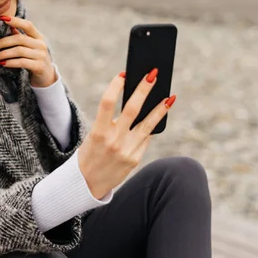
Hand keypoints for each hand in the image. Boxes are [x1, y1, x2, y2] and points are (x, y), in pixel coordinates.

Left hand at [0, 15, 56, 87]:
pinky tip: (2, 63)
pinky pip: (21, 62)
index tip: (1, 18)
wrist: (46, 77)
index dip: (15, 20)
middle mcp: (41, 44)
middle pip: (19, 39)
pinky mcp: (39, 66)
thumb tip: (9, 25)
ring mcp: (41, 56)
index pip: (28, 25)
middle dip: (3, 42)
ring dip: (4, 54)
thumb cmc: (34, 59)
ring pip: (19, 51)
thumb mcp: (29, 47)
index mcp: (38, 37)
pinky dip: (10, 62)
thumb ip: (20, 36)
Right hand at [78, 69, 176, 198]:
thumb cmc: (89, 153)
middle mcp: (114, 141)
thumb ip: (110, 122)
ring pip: (148, 124)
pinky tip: (158, 115)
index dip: (116, 86)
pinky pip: (146, 137)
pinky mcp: (135, 159)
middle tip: (153, 74)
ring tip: (170, 97)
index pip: (107, 103)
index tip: (123, 74)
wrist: (87, 183)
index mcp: (98, 132)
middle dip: (144, 89)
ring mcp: (127, 151)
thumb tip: (135, 102)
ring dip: (160, 108)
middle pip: (132, 109)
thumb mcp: (93, 136)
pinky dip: (151, 125)